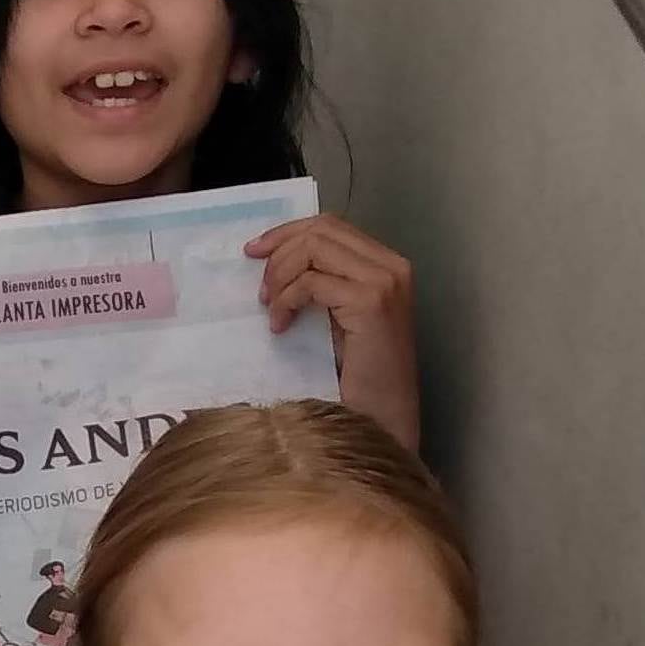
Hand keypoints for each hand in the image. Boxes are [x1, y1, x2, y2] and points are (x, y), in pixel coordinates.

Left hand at [245, 214, 418, 454]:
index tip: (253, 252)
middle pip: (320, 231)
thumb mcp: (334, 319)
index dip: (286, 233)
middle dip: (279, 255)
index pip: (329, 226)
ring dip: (281, 277)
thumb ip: (318, 285)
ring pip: (315, 248)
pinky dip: (287, 300)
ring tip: (271, 311)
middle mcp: (391, 266)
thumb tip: (269, 259)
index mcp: (385, 265)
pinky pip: (312, 282)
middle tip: (261, 294)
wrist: (382, 420)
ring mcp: (385, 281)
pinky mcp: (371, 302)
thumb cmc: (357, 379)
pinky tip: (281, 327)